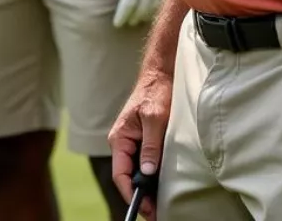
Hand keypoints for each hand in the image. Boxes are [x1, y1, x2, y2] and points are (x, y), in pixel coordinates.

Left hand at [92, 0, 168, 26]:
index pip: (129, 2)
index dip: (122, 16)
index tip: (116, 24)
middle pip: (142, 8)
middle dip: (132, 18)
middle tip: (124, 22)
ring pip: (153, 8)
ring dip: (143, 16)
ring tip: (133, 18)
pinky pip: (162, 2)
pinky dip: (153, 9)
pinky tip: (145, 11)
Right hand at [108, 70, 172, 218]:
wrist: (160, 75)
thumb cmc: (155, 92)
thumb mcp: (155, 119)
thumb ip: (151, 145)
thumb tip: (148, 172)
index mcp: (120, 137)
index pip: (120, 174)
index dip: (131, 194)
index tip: (146, 208)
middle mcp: (122, 142)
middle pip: (127, 177)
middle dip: (140, 196)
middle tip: (158, 213)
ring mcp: (132, 143)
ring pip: (136, 172)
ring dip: (146, 189)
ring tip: (161, 204)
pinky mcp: (142, 142)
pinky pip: (143, 164)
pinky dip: (151, 178)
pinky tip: (162, 186)